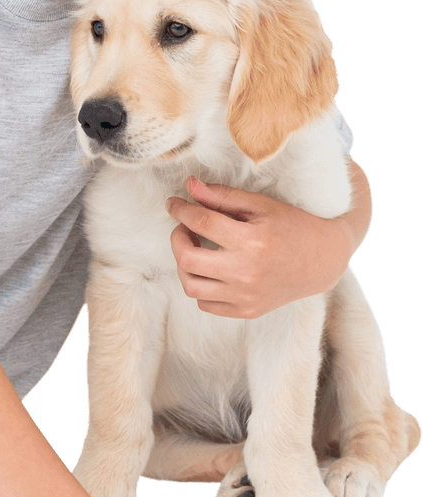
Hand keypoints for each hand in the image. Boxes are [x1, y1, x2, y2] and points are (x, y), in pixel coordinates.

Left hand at [166, 176, 354, 318]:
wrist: (323, 261)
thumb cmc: (292, 226)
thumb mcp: (261, 205)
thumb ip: (222, 196)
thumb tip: (189, 185)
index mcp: (252, 241)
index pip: (201, 222)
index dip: (180, 209)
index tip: (173, 203)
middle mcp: (246, 272)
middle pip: (187, 259)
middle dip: (177, 238)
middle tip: (184, 227)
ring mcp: (246, 296)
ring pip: (191, 286)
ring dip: (184, 265)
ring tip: (194, 249)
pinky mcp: (247, 311)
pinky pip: (205, 304)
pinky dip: (200, 285)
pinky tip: (209, 269)